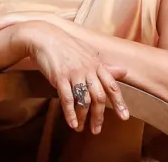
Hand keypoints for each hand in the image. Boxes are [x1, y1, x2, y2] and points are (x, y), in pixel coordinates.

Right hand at [14, 21, 129, 133]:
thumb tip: (125, 71)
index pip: (112, 85)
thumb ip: (105, 66)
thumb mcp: (88, 53)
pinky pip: (67, 99)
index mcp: (96, 64)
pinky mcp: (59, 77)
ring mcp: (74, 73)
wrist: (43, 37)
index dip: (119, 103)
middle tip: (97, 130)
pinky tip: (72, 123)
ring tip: (81, 128)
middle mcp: (87, 69)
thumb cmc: (66, 46)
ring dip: (83, 117)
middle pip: (99, 97)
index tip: (124, 117)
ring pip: (84, 100)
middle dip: (99, 116)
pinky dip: (70, 113)